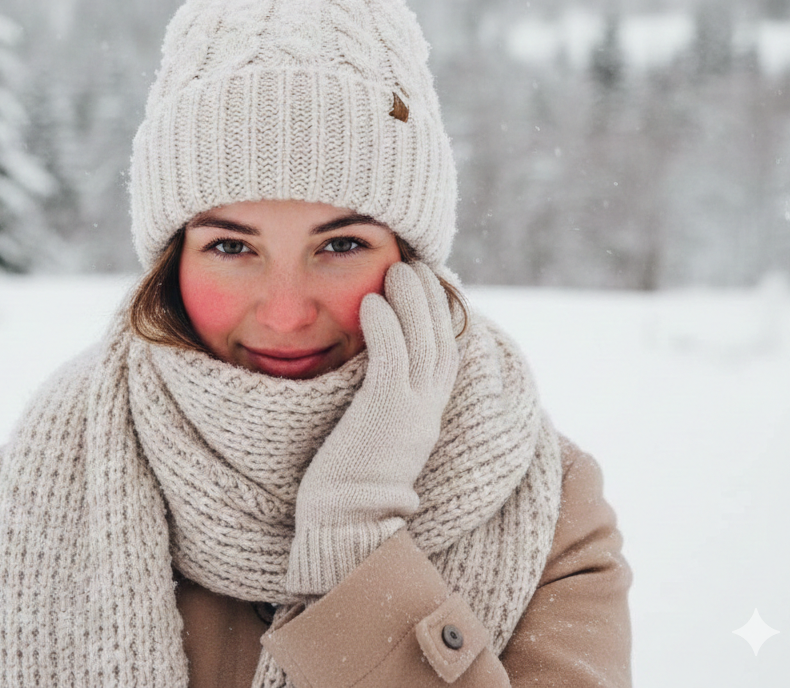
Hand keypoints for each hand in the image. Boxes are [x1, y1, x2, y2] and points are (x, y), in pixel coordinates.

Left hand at [286, 261, 458, 595]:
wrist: (345, 527)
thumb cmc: (348, 486)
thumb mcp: (376, 438)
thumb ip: (381, 408)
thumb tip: (370, 379)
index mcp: (426, 416)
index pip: (444, 356)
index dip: (442, 318)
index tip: (433, 285)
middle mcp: (427, 411)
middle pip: (442, 341)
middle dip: (433, 298)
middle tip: (420, 263)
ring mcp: (410, 413)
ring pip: (423, 344)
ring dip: (413, 301)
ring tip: (399, 268)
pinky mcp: (385, 415)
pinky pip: (391, 360)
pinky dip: (386, 326)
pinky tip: (372, 301)